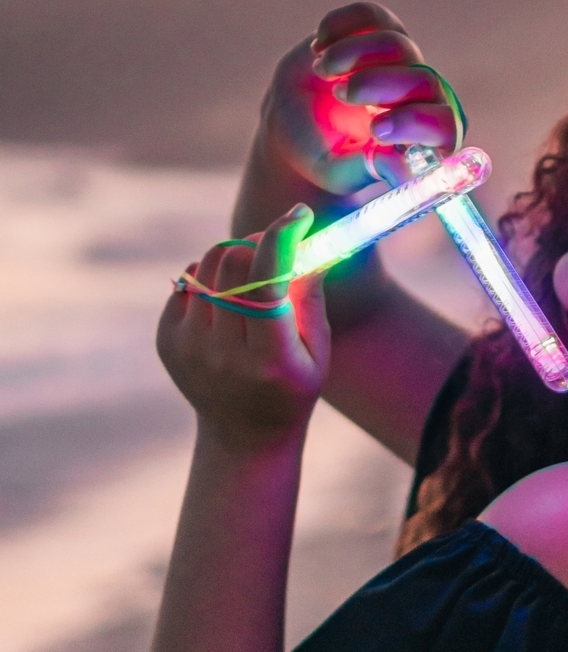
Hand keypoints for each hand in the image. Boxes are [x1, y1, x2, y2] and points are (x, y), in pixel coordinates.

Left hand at [158, 206, 330, 450]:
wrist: (243, 435)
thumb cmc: (293, 385)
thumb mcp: (318, 349)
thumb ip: (311, 294)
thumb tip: (308, 240)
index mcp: (269, 359)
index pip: (267, 281)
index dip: (283, 238)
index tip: (299, 215)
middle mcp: (222, 354)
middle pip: (230, 264)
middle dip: (257, 240)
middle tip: (275, 244)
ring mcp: (188, 348)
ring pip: (205, 266)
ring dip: (233, 255)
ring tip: (252, 272)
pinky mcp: (166, 341)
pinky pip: (187, 282)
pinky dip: (211, 277)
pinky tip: (228, 299)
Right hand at [260, 2, 460, 197]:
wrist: (294, 123)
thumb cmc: (324, 153)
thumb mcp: (340, 171)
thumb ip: (370, 169)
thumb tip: (400, 169)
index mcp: (423, 137)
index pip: (444, 125)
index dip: (416, 123)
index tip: (377, 130)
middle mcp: (420, 96)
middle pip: (423, 80)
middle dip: (379, 85)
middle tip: (342, 94)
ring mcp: (400, 60)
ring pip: (395, 44)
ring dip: (353, 54)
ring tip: (323, 71)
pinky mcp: (375, 29)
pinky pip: (369, 15)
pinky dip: (340, 26)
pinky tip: (318, 47)